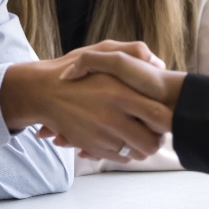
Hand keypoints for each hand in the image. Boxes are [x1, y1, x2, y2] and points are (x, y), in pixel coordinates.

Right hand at [0, 40, 168, 162]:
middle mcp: (111, 118)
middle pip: (151, 143)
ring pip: (136, 154)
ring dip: (142, 148)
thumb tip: (157, 62)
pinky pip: (119, 158)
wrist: (40, 91)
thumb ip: (134, 51)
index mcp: (120, 94)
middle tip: (157, 130)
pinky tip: (123, 138)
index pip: (159, 117)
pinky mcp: (91, 147)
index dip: (167, 119)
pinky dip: (125, 152)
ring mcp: (100, 136)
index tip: (166, 112)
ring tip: (141, 134)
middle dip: (158, 139)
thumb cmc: (74, 69)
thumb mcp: (103, 50)